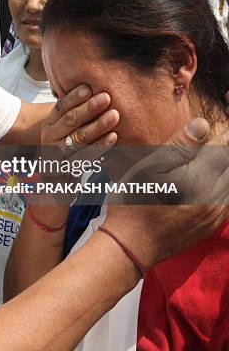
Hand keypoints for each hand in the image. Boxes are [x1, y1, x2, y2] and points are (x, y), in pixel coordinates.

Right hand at [41, 84, 118, 156]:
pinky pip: (88, 155)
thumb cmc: (70, 134)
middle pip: (70, 121)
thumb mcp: (65, 120)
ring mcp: (60, 152)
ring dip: (98, 126)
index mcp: (50, 122)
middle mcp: (51, 137)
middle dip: (89, 109)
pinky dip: (101, 145)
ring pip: (80, 138)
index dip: (74, 98)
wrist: (57, 162)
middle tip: (106, 97)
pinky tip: (113, 136)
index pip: (60, 107)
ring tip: (114, 115)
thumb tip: (93, 85)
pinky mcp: (73, 166)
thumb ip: (76, 106)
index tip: (87, 88)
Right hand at [103, 118, 228, 268]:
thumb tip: (204, 125)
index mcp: (198, 179)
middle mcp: (213, 196)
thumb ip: (178, 146)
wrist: (131, 245)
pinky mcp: (212, 223)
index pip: (225, 145)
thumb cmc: (133, 201)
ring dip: (226, 163)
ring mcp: (215, 212)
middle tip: (221, 130)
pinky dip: (226, 181)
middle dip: (226, 144)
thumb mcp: (148, 168)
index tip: (226, 105)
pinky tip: (217, 174)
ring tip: (219, 149)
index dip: (226, 128)